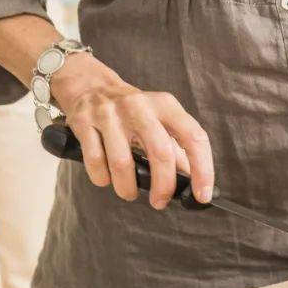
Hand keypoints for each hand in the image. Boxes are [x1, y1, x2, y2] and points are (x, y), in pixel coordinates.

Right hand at [51, 55, 212, 208]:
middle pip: (161, 153)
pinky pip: (96, 161)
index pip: (194, 138)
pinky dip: (102, 178)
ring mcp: (110, 113)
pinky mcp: (84, 122)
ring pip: (123, 163)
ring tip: (129, 193)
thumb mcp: (160, 119)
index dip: (203, 170)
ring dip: (127, 188)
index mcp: (166, 105)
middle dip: (163, 186)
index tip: (202, 195)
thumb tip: (193, 182)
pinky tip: (106, 179)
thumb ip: (178, 148)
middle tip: (160, 202)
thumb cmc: (133, 111)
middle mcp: (140, 107)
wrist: (91, 85)